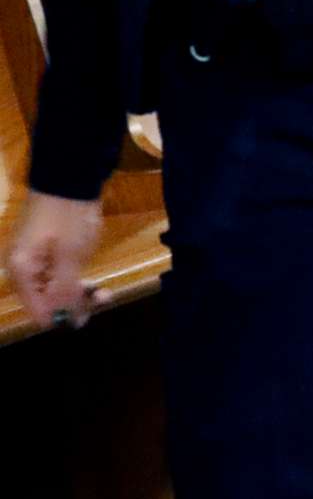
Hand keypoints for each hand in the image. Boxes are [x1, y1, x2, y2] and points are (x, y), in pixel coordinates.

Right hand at [6, 192, 103, 327]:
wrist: (71, 177)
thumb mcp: (70, 256)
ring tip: (105, 293)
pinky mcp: (50, 252)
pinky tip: (96, 283)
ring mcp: (36, 260)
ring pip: (56, 289)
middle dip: (74, 304)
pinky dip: (77, 280)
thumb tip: (69, 321)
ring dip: (79, 293)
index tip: (86, 315)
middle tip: (103, 298)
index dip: (61, 317)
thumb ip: (66, 290)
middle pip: (46, 301)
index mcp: (21, 273)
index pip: (37, 312)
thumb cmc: (68, 217)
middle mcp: (24, 271)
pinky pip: (60, 275)